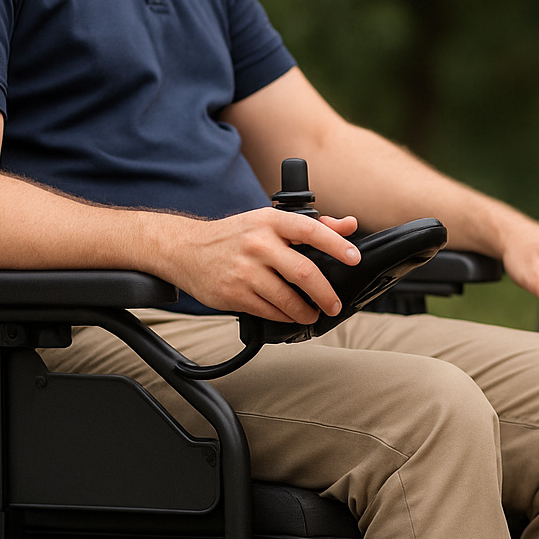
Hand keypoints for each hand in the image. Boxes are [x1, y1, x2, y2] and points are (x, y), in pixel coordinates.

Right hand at [167, 209, 359, 320]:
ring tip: (312, 314)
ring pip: (288, 299)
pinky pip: (270, 311)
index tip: (354, 258)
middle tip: (334, 304)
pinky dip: (285, 317)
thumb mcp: (269, 221)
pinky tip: (289, 315)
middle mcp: (258, 244)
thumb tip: (349, 226)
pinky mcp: (234, 294)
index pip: (311, 230)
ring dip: (305, 312)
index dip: (336, 245)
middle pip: (304, 273)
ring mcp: (245, 271)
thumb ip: (311, 225)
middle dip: (326, 294)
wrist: (185, 249)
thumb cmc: (234, 235)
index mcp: (270, 221)